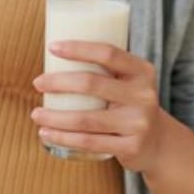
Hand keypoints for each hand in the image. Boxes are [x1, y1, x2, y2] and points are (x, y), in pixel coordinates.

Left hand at [31, 41, 164, 172]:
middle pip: (91, 84)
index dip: (78, 48)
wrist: (158, 142)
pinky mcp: (131, 147)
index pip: (108, 53)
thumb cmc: (129, 105)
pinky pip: (88, 142)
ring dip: (54, 116)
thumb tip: (54, 55)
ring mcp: (138, 123)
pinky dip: (62, 138)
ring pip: (85, 119)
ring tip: (35, 113)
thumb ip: (103, 70)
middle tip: (37, 83)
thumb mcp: (127, 82)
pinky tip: (45, 133)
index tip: (51, 47)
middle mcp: (143, 95)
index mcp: (142, 71)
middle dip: (58, 82)